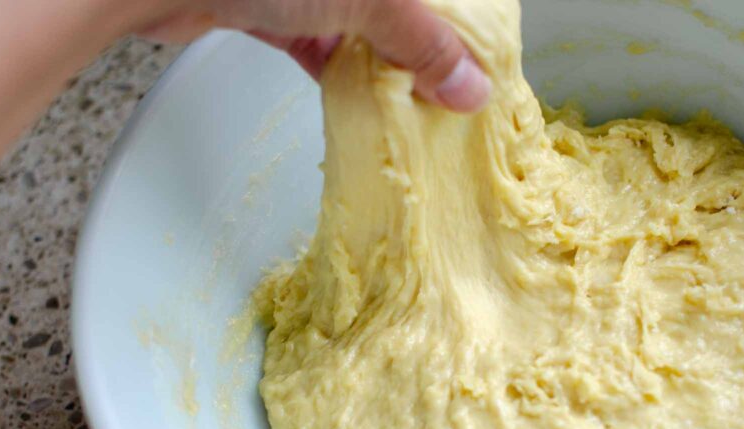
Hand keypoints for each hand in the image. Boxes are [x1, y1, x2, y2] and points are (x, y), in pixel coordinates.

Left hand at [140, 0, 491, 112]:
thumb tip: (471, 90)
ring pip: (356, 21)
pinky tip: (358, 99)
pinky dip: (338, 68)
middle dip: (420, 45)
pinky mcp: (265, 4)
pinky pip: (316, 38)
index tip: (478, 61)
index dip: (459, 23)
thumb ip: (421, 42)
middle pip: (396, 4)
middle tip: (446, 89)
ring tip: (409, 103)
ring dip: (379, 62)